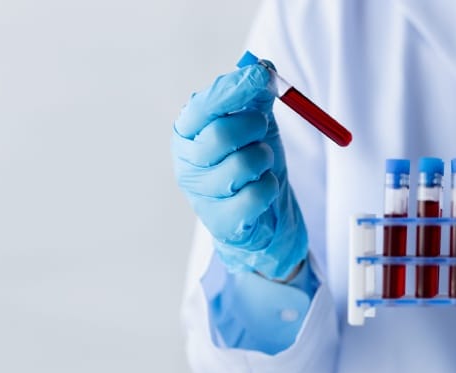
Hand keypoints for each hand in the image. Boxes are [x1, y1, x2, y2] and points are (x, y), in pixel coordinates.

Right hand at [170, 63, 307, 280]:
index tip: (261, 76)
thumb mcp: (254, 121)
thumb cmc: (250, 158)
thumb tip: (263, 67)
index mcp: (187, 132)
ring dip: (264, 158)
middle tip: (263, 127)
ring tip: (262, 162)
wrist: (262, 214)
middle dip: (252, 126)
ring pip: (242, 166)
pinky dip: (269, 187)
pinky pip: (254, 196)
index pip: (202, 106)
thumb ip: (256, 93)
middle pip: (219, 135)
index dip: (232, 89)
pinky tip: (263, 188)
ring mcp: (200, 195)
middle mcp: (186, 163)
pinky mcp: (220, 223)